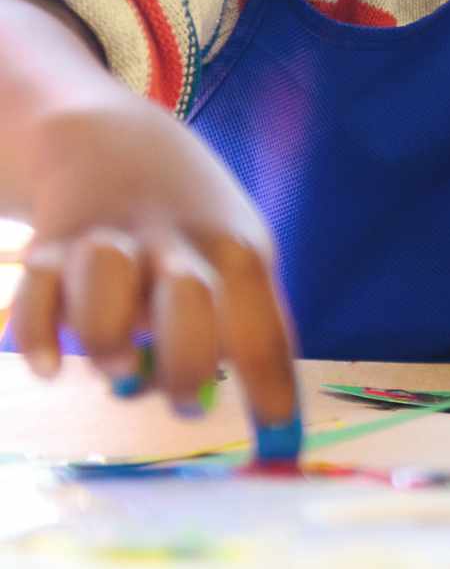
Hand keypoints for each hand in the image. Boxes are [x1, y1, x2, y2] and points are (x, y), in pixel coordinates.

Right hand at [11, 89, 299, 431]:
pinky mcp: (48, 247)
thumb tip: (254, 403)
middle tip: (184, 401)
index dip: (270, 385)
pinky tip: (53, 365)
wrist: (113, 142)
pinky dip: (39, 338)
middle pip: (188, 300)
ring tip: (118, 368)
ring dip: (109, 340)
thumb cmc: (192, 220)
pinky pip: (37, 297)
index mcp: (235, 248)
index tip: (279, 441)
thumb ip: (244, 319)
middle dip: (186, 364)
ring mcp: (108, 240)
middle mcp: (174, 243)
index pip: (261, 320)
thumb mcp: (238, 250)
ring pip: (105, 288)